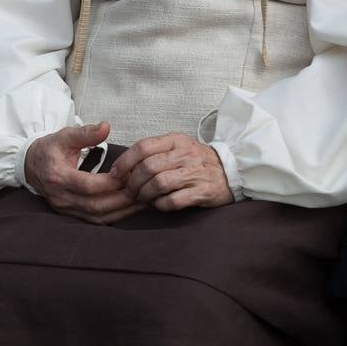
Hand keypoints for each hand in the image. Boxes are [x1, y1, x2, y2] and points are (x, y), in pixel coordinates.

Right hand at [24, 122, 140, 223]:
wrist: (30, 165)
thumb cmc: (50, 149)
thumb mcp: (64, 135)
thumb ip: (86, 132)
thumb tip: (105, 126)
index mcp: (58, 176)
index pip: (88, 185)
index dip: (110, 182)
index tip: (129, 173)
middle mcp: (60, 197)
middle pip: (96, 205)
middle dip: (122, 199)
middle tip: (143, 190)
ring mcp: (65, 209)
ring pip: (98, 217)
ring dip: (122, 211)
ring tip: (142, 201)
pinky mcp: (70, 215)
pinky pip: (96, 221)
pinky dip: (115, 216)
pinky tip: (129, 209)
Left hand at [109, 132, 233, 211]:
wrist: (231, 170)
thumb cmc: (196, 161)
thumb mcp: (177, 147)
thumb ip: (153, 153)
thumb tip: (121, 168)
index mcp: (176, 140)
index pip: (143, 147)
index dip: (125, 162)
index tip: (115, 174)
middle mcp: (186, 154)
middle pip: (148, 167)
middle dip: (133, 182)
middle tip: (129, 191)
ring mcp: (196, 172)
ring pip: (159, 184)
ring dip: (145, 194)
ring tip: (142, 198)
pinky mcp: (204, 192)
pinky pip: (174, 200)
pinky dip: (161, 205)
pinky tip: (158, 205)